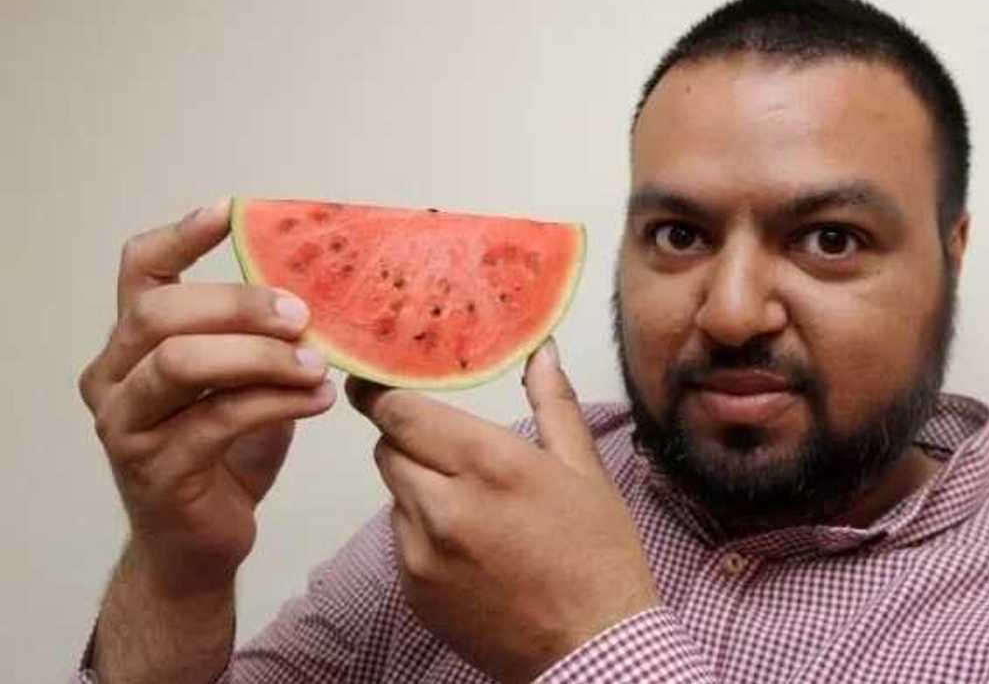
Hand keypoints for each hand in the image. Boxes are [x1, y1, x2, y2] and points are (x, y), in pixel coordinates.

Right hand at [78, 200, 335, 595]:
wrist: (201, 542)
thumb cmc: (224, 452)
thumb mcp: (242, 381)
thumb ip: (260, 338)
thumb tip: (321, 291)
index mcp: (131, 344)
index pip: (139, 271)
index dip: (181, 235)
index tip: (229, 211)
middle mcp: (112, 378)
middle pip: (163, 313)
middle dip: (239, 304)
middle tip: (303, 311)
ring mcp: (125, 424)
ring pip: (182, 363)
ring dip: (261, 356)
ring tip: (316, 363)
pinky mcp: (154, 468)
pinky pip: (218, 420)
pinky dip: (278, 403)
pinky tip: (320, 399)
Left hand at [347, 340, 658, 683]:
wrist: (592, 649)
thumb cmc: (598, 554)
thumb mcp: (584, 470)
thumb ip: (553, 403)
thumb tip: (541, 350)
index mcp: (488, 464)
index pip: (400, 411)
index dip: (383, 392)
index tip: (379, 381)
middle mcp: (444, 504)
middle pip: (387, 447)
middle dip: (407, 436)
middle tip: (441, 441)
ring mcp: (422, 552)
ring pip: (393, 492)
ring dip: (415, 483)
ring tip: (466, 499)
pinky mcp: (413, 590)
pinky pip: (400, 538)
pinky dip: (420, 528)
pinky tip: (465, 542)